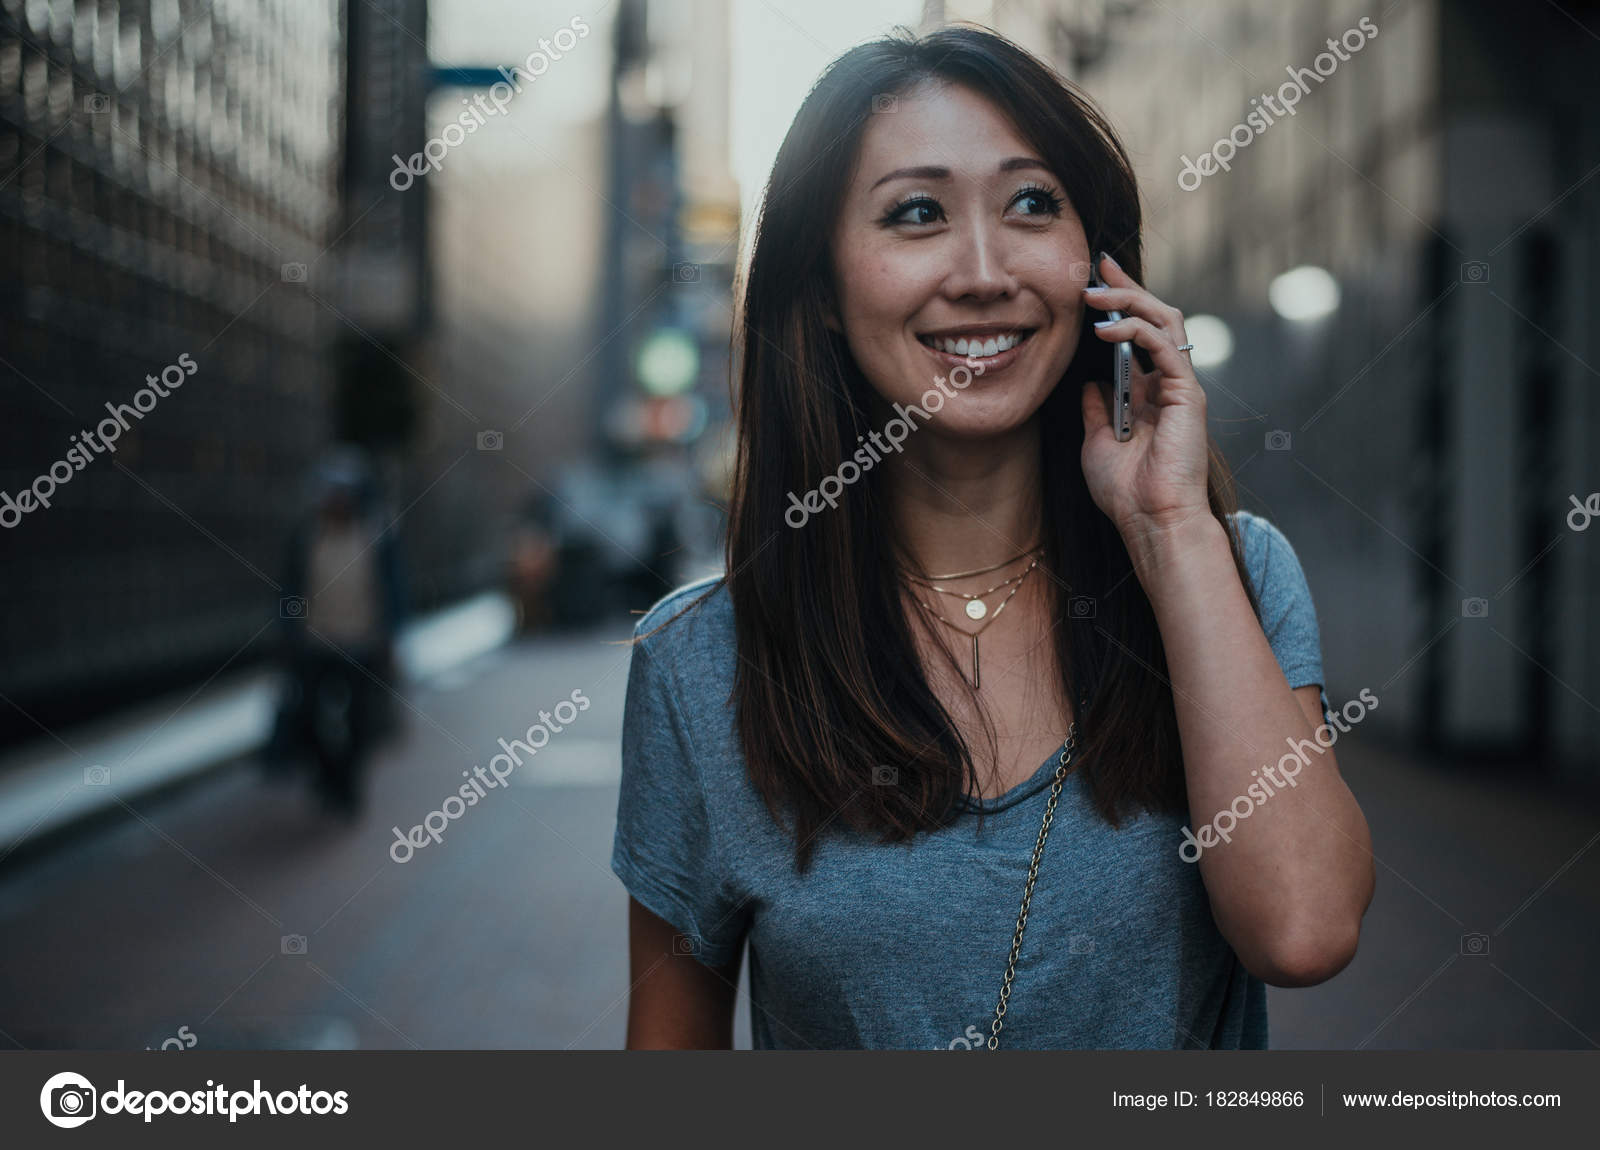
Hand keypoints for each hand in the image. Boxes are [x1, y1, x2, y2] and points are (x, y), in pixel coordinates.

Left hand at [1078, 252, 1209, 542]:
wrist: (1150, 520)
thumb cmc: (1126, 492)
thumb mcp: (1097, 442)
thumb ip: (1096, 410)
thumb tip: (1088, 383)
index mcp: (1149, 394)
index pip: (1137, 336)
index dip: (1119, 306)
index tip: (1092, 281)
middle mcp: (1167, 384)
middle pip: (1154, 319)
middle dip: (1126, 288)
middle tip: (1097, 267)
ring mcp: (1180, 386)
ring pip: (1164, 322)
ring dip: (1129, 301)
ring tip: (1094, 293)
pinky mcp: (1187, 393)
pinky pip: (1164, 346)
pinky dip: (1135, 331)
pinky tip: (1106, 329)